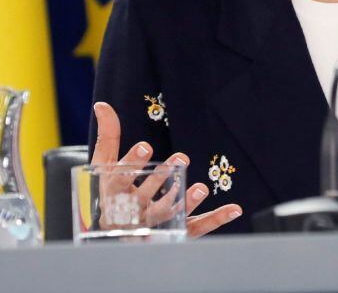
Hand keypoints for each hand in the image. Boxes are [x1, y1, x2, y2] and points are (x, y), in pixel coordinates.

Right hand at [92, 102, 241, 236]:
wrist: (114, 233)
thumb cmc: (110, 191)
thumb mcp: (105, 164)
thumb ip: (108, 135)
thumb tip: (102, 105)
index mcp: (115, 193)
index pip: (121, 178)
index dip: (133, 163)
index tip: (146, 146)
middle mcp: (134, 211)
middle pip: (147, 197)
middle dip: (162, 178)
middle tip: (181, 158)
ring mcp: (154, 224)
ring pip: (169, 214)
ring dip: (186, 202)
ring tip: (200, 188)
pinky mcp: (174, 232)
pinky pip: (196, 227)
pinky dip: (215, 219)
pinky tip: (234, 209)